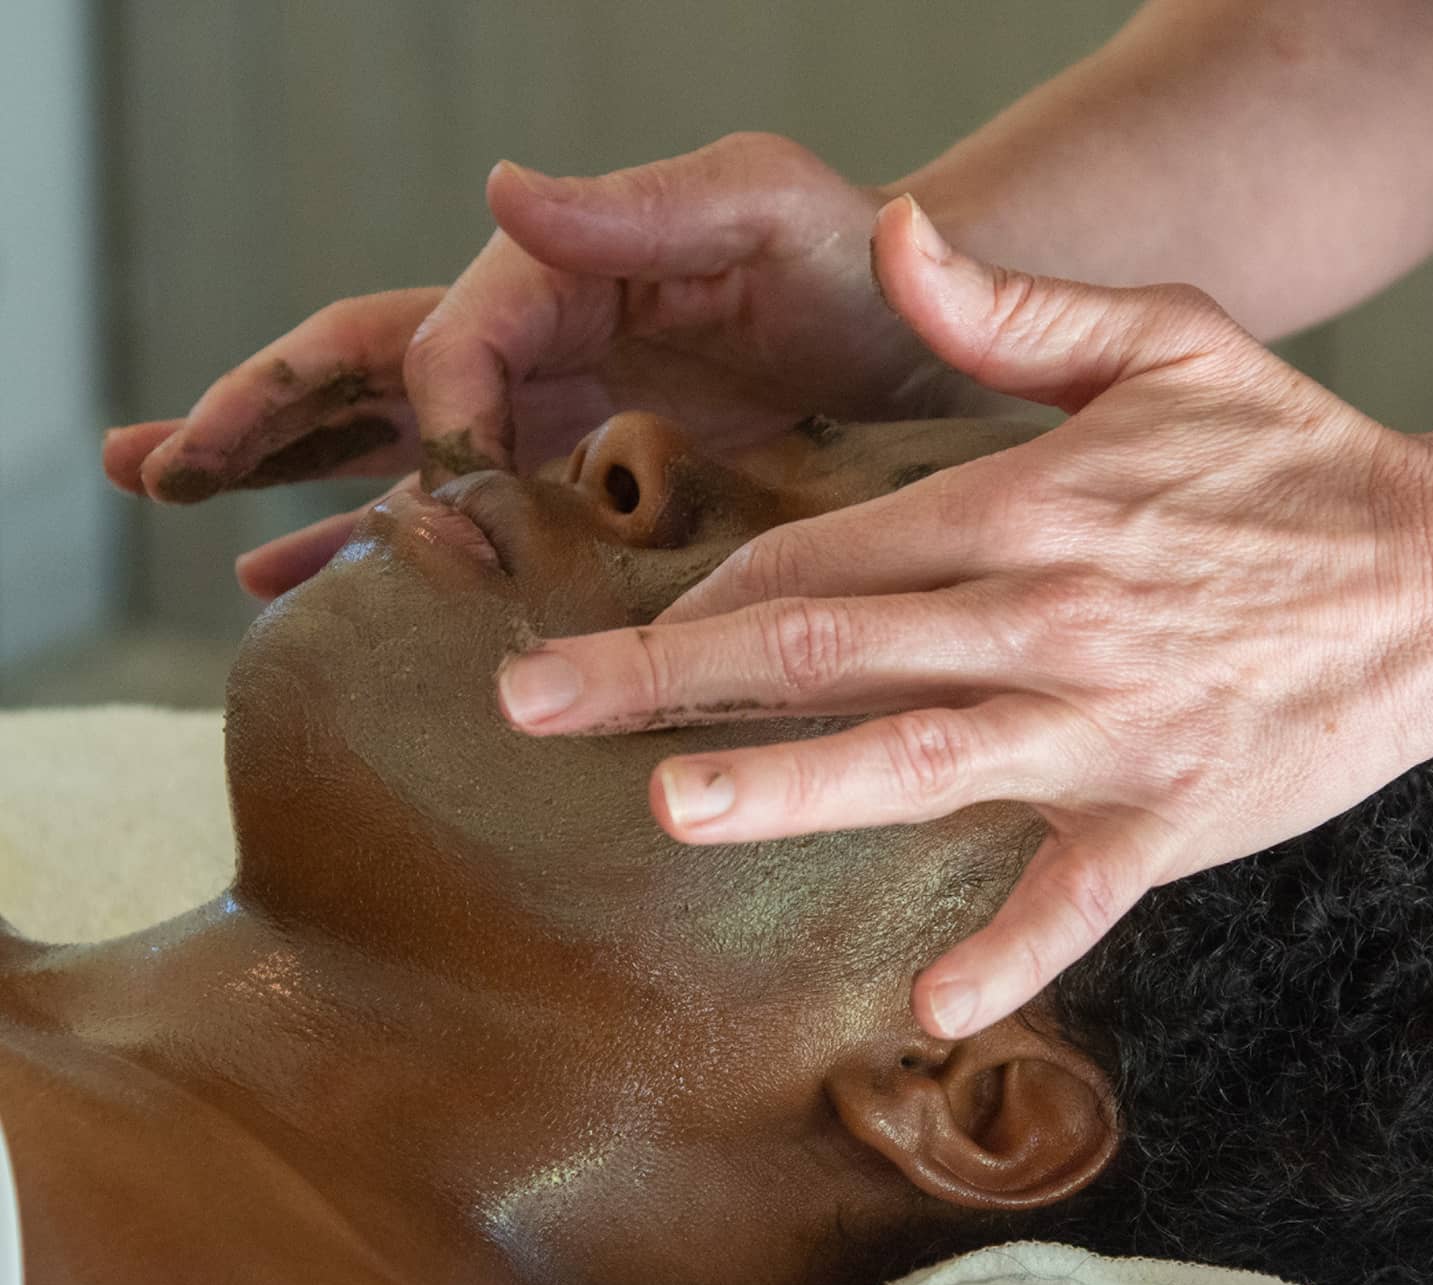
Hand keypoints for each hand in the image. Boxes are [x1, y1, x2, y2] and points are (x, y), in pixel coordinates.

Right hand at [105, 133, 968, 598]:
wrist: (919, 334)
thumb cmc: (854, 259)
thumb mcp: (756, 204)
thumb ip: (633, 207)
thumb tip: (499, 190)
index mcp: (558, 273)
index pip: (439, 344)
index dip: (423, 419)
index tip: (446, 502)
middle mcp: (531, 339)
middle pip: (358, 373)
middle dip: (253, 417)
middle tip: (147, 462)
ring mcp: (546, 411)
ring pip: (386, 448)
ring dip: (285, 486)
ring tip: (190, 521)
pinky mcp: (578, 474)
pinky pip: (462, 508)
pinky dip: (386, 539)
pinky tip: (320, 579)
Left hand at [497, 195, 1432, 1039]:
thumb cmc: (1293, 462)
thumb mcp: (1168, 340)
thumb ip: (1014, 304)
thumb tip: (893, 236)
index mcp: (1027, 505)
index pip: (826, 548)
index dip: (710, 588)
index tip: (622, 627)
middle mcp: (1045, 614)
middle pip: (828, 645)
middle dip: (667, 673)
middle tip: (533, 705)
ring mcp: (1106, 724)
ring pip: (917, 757)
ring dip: (790, 785)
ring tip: (668, 804)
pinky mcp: (1171, 818)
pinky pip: (1078, 899)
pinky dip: (1011, 954)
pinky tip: (930, 1014)